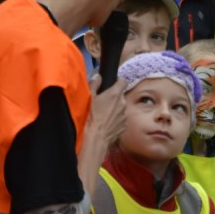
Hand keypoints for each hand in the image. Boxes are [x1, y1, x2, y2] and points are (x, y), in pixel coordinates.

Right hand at [77, 75, 126, 195]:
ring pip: (121, 107)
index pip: (123, 81)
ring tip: (104, 114)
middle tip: (104, 102)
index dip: (118, 82)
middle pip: (121, 95)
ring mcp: (125, 114)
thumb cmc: (90, 117)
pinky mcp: (124, 124)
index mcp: (115, 94)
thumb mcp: (89, 97)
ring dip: (115, 108)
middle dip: (114, 97)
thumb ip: (94, 84)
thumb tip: (98, 76)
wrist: (96, 137)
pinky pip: (121, 118)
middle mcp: (123, 103)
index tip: (114, 84)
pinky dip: (116, 118)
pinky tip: (107, 122)